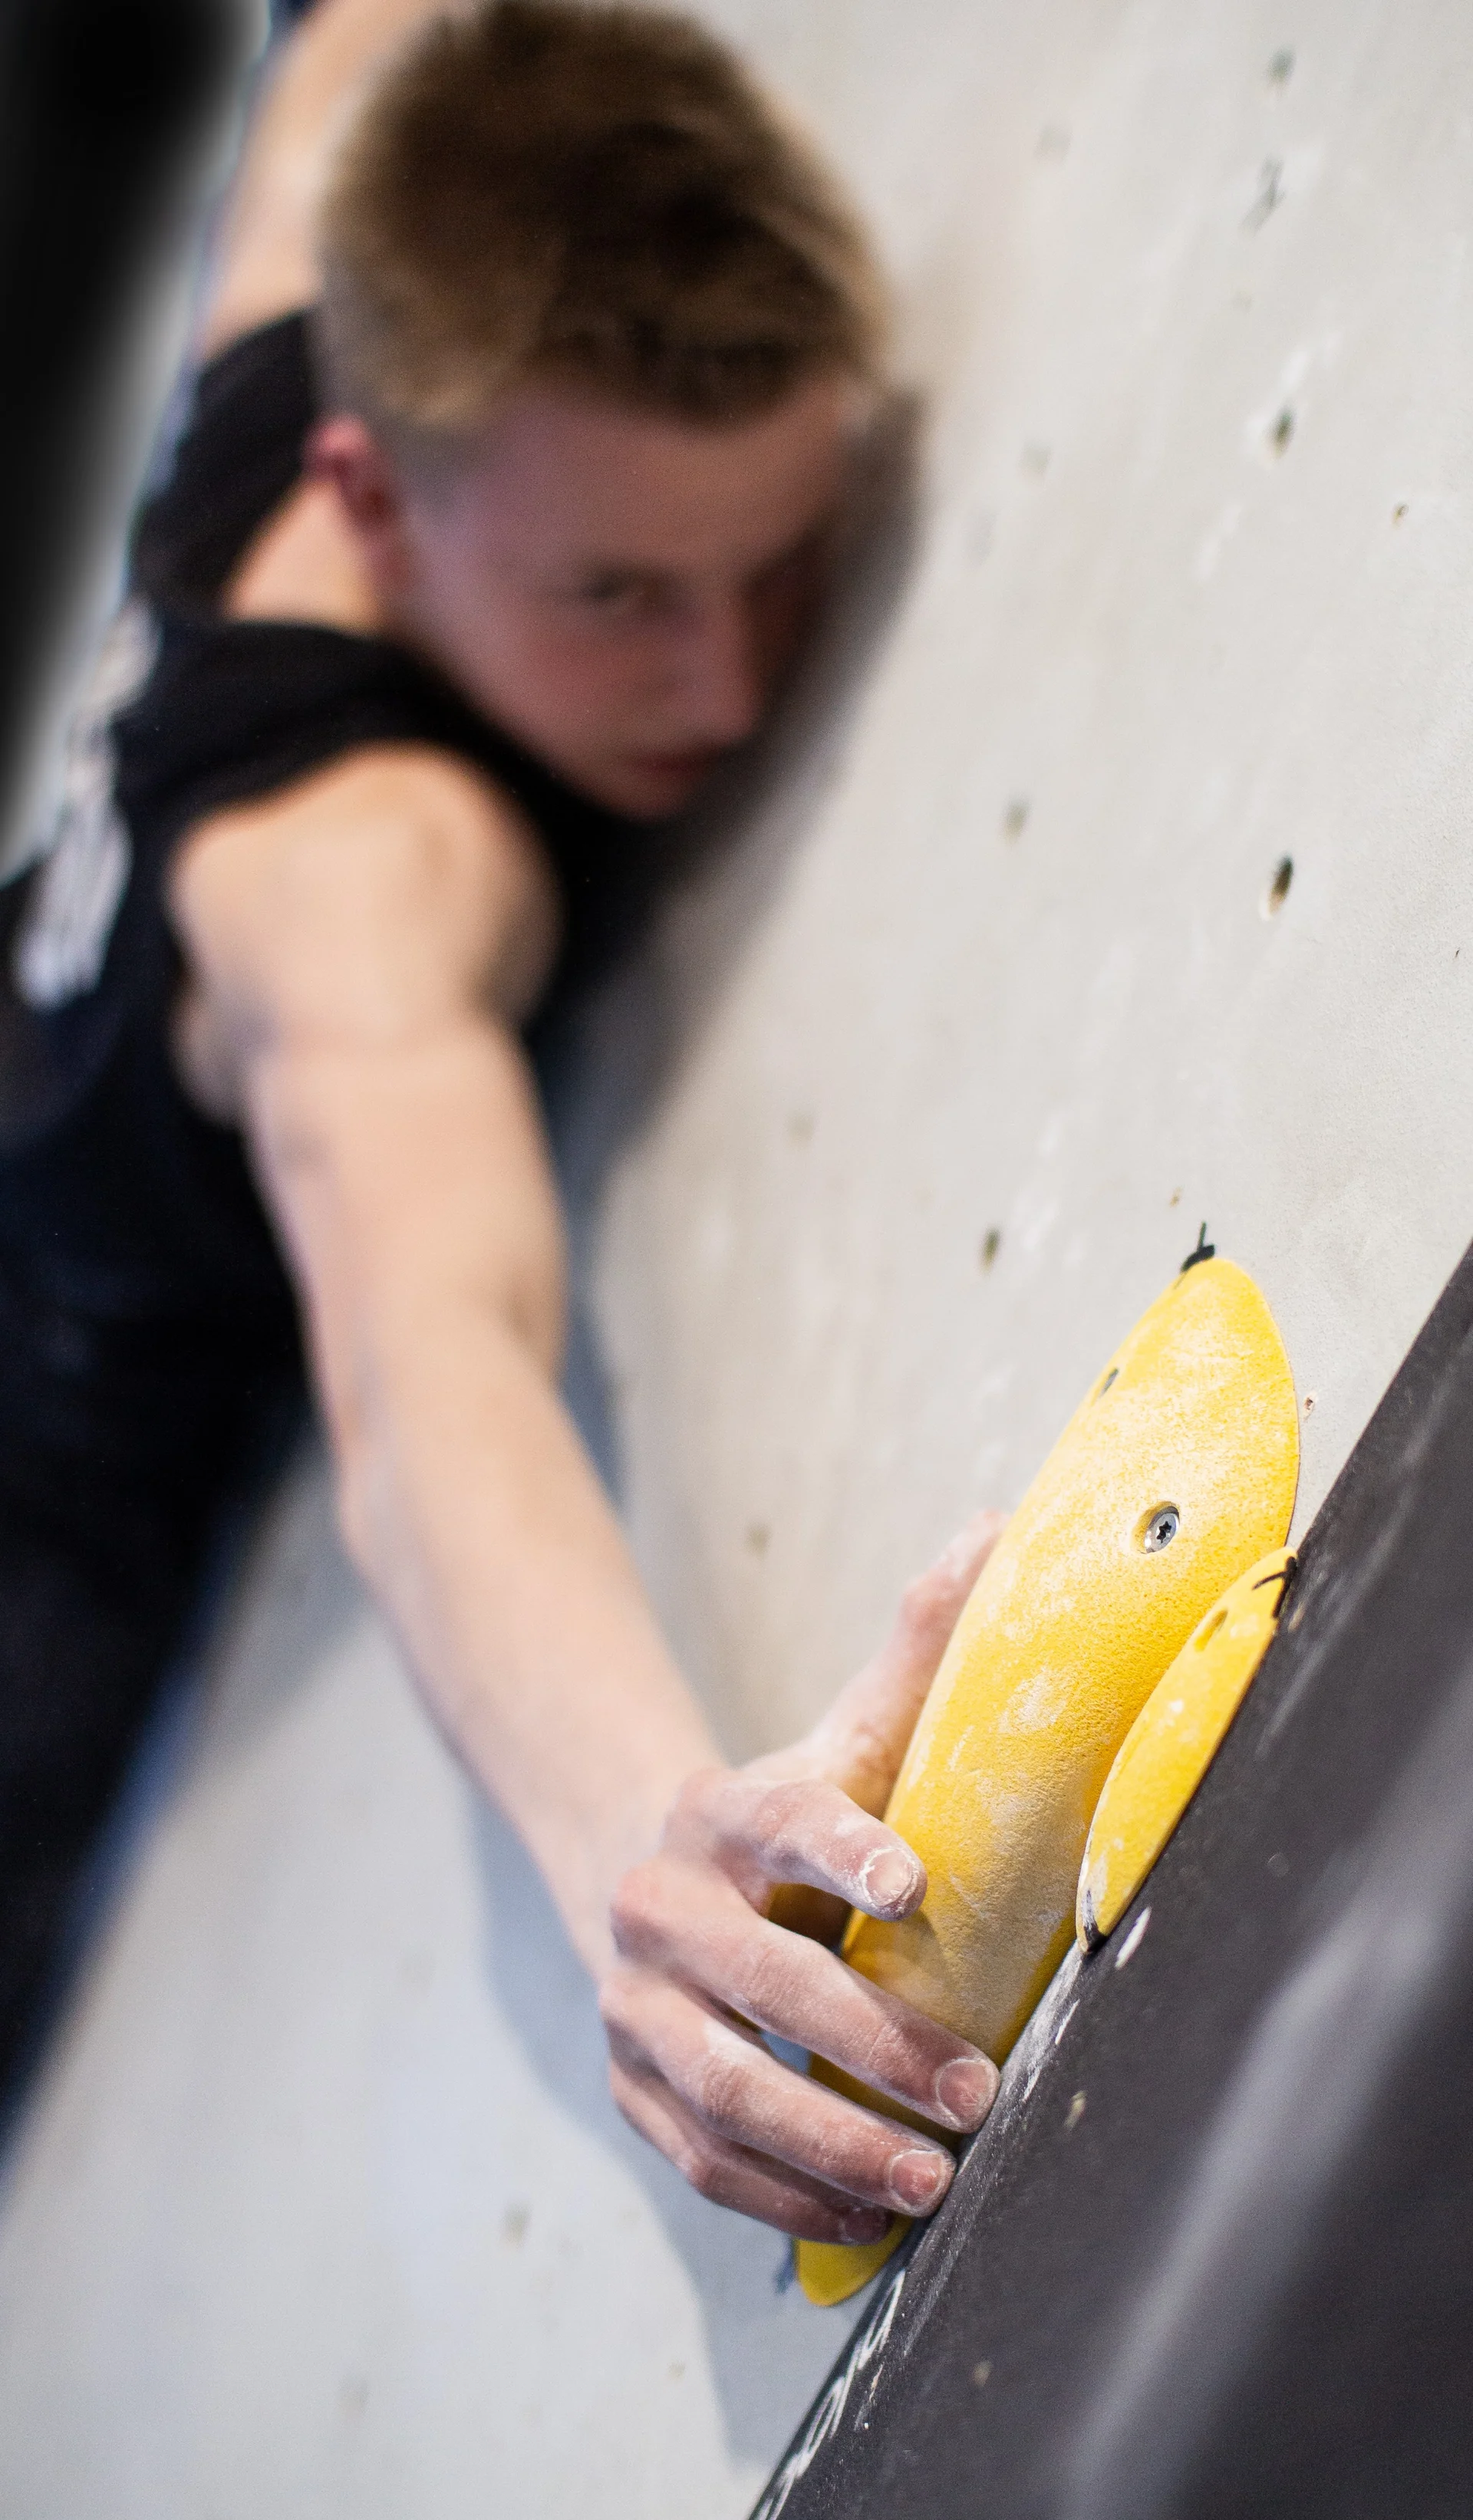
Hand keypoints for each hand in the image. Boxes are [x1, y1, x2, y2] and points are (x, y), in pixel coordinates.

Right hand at [599, 1511, 1005, 2241]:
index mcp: (721, 1813)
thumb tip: (998, 1528)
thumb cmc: (777, 1814)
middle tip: (974, 2086)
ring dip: (829, 2143)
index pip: (783, 1825)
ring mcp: (636, 2005)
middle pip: (761, 1983)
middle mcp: (662, 1909)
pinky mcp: (632, 2085)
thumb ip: (916, 1653)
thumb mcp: (841, 1735)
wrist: (635, 1871)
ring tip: (930, 2178)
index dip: (844, 1851)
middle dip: (871, 2041)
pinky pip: (700, 2156)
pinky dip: (783, 2196)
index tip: (914, 1885)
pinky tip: (867, 2218)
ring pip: (723, 2089)